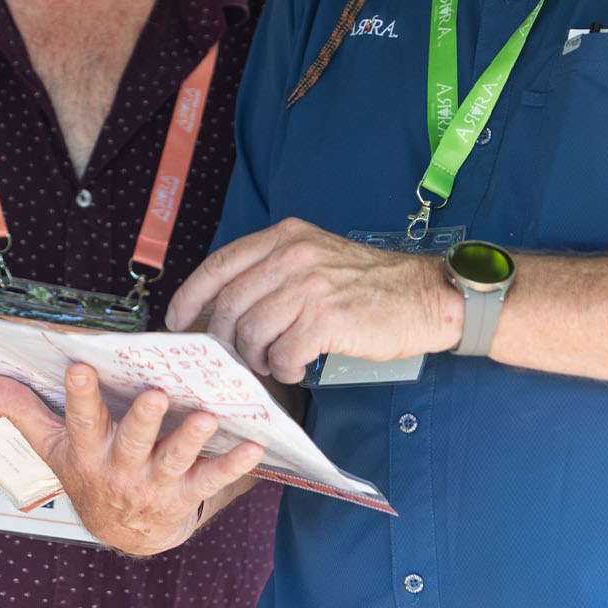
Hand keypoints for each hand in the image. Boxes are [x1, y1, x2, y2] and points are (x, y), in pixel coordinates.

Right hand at [0, 366, 263, 556]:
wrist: (124, 534)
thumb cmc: (88, 471)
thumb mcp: (51, 446)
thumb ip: (18, 409)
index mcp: (86, 451)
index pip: (79, 420)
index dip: (80, 396)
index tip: (81, 365)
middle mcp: (120, 468)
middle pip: (131, 441)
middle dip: (144, 420)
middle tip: (157, 394)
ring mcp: (155, 484)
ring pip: (174, 459)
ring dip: (192, 438)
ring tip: (209, 416)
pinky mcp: (186, 496)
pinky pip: (212, 480)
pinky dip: (234, 464)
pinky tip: (255, 446)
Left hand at [165, 218, 462, 382]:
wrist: (428, 295)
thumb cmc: (370, 285)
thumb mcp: (317, 258)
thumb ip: (274, 272)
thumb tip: (225, 309)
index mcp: (286, 237)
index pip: (219, 264)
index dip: (190, 296)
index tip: (179, 321)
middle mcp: (294, 255)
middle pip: (229, 305)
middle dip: (224, 340)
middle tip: (235, 359)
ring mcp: (310, 286)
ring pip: (251, 333)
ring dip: (257, 358)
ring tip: (276, 363)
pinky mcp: (326, 319)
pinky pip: (283, 355)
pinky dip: (285, 369)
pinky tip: (298, 369)